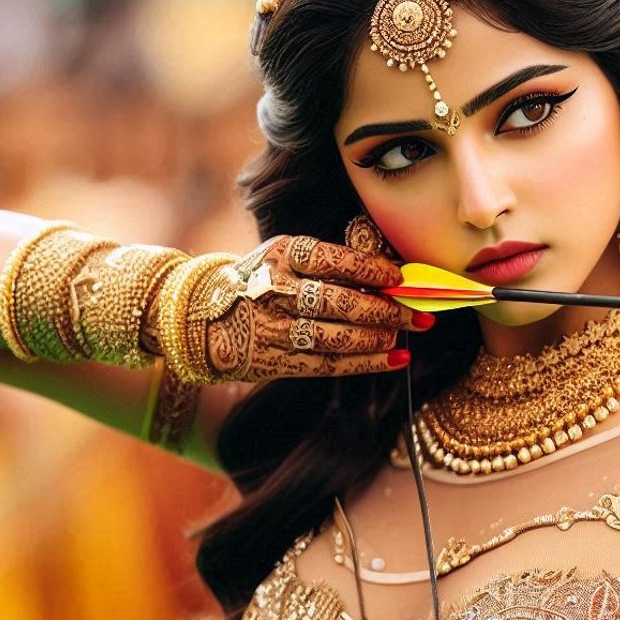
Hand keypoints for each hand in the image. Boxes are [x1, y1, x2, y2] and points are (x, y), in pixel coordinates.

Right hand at [202, 234, 430, 380]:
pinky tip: (395, 358)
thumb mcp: (284, 258)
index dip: (369, 269)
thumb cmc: (260, 280)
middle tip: (417, 313)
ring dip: (377, 338)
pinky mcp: (277, 361)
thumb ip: (329, 264)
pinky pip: (329, 364)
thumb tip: (392, 274)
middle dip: (384, 309)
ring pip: (336, 337)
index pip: (331, 260)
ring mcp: (274, 328)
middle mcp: (275, 290)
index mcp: (281, 255)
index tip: (400, 277)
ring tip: (405, 334)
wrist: (202, 315)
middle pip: (338, 302)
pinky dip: (366, 363)